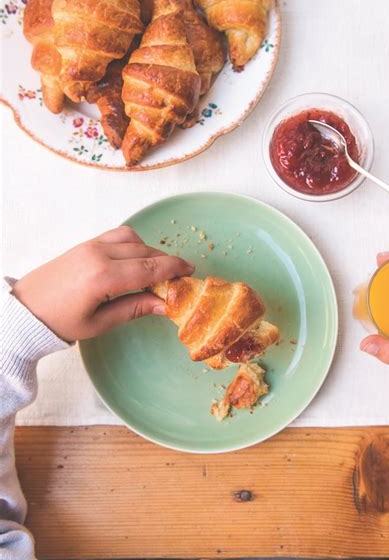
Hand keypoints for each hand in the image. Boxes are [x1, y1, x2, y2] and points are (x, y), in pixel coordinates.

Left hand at [12, 226, 194, 341]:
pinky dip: (134, 243)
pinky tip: (138, 259)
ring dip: (150, 251)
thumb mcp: (99, 323)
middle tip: (180, 276)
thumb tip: (166, 305)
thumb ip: (135, 309)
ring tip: (159, 270)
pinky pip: (118, 235)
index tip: (191, 272)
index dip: (174, 269)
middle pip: (145, 252)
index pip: (149, 269)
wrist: (25, 310)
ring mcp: (91, 245)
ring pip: (133, 239)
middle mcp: (98, 255)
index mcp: (102, 278)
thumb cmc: (60, 322)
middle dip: (166, 262)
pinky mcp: (86, 243)